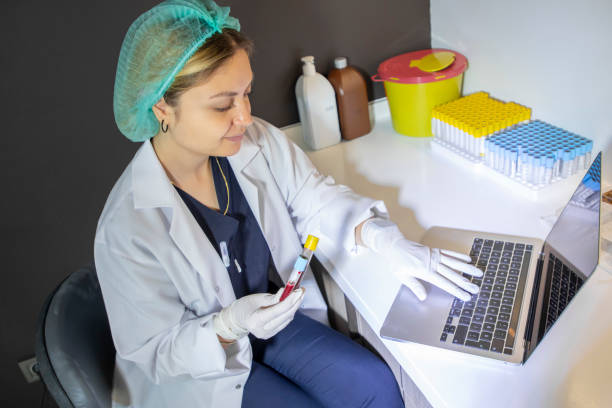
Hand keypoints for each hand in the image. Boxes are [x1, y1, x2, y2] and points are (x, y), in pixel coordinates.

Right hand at [213, 287, 304, 340]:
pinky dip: (289, 312)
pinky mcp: (272, 334)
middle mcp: (263, 330)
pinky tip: (292, 303)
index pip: (277, 311)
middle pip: (285, 316)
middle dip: (295, 302)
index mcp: (256, 321)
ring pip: (287, 319)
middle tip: (301, 291)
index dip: (290, 301)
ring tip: (298, 295)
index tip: (298, 291)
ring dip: (294, 306)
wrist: (236, 320)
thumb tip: (286, 293)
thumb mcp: (256, 298)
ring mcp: (268, 334)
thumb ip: (272, 298)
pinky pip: (284, 322)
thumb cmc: (244, 306)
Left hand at [360, 218, 481, 301]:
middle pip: (452, 274)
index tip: (466, 296)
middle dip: (466, 282)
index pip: (444, 283)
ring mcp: (434, 255)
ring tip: (479, 273)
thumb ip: (414, 286)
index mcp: (425, 271)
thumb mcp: (402, 275)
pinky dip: (459, 256)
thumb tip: (423, 297)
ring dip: (467, 268)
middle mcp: (432, 263)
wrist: (394, 244)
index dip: (456, 290)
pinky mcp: (434, 250)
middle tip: (477, 289)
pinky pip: (449, 253)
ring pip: (454, 263)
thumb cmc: (396, 262)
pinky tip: (468, 259)